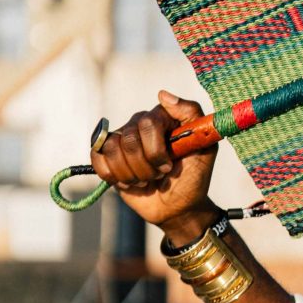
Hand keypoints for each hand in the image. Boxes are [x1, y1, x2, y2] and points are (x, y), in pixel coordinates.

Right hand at [91, 89, 216, 226]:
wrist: (178, 207)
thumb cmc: (193, 178)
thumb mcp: (205, 148)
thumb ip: (191, 115)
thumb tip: (163, 95)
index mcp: (162, 117)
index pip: (148, 124)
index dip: (155, 151)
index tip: (169, 166)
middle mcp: (139, 123)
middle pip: (129, 140)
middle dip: (145, 167)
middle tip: (159, 175)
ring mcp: (122, 139)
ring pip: (111, 150)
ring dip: (131, 174)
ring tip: (145, 180)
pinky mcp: (107, 155)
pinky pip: (97, 158)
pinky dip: (112, 176)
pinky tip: (128, 182)